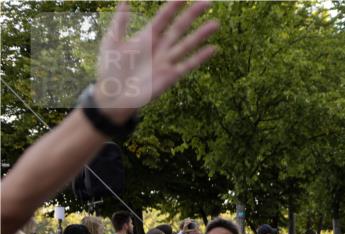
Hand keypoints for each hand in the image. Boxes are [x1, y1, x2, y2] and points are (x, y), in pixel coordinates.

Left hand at [92, 2, 219, 122]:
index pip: (163, 18)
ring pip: (187, 44)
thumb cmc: (110, 69)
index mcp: (146, 37)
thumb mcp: (111, 42)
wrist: (113, 96)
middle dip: (193, 14)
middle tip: (207, 2)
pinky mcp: (171, 76)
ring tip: (215, 24)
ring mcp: (167, 61)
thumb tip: (125, 1)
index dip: (173, 6)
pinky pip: (188, 65)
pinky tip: (213, 49)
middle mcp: (160, 47)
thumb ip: (119, 22)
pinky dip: (200, 57)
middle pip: (179, 27)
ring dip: (202, 34)